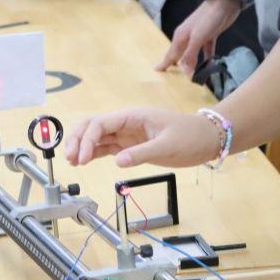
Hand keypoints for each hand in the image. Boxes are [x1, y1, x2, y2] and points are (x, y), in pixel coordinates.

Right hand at [64, 107, 221, 167]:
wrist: (208, 139)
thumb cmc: (191, 137)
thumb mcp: (168, 146)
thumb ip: (141, 154)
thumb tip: (117, 161)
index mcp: (134, 116)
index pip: (101, 123)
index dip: (87, 139)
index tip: (82, 158)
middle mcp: (127, 122)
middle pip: (93, 126)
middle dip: (79, 140)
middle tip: (72, 160)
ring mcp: (128, 133)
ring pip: (98, 136)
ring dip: (84, 147)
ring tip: (73, 163)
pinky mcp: (132, 145)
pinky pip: (108, 146)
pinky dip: (94, 153)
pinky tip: (85, 161)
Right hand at [156, 0, 242, 75]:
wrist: (225, 3)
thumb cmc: (208, 18)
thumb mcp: (197, 38)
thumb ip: (190, 54)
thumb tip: (185, 71)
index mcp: (181, 37)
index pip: (170, 54)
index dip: (164, 63)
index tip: (156, 70)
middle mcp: (187, 37)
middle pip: (179, 53)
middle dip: (174, 63)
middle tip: (168, 74)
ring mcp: (198, 36)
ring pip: (191, 53)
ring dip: (190, 63)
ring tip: (187, 74)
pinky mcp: (210, 36)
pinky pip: (206, 51)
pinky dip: (207, 58)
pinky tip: (209, 66)